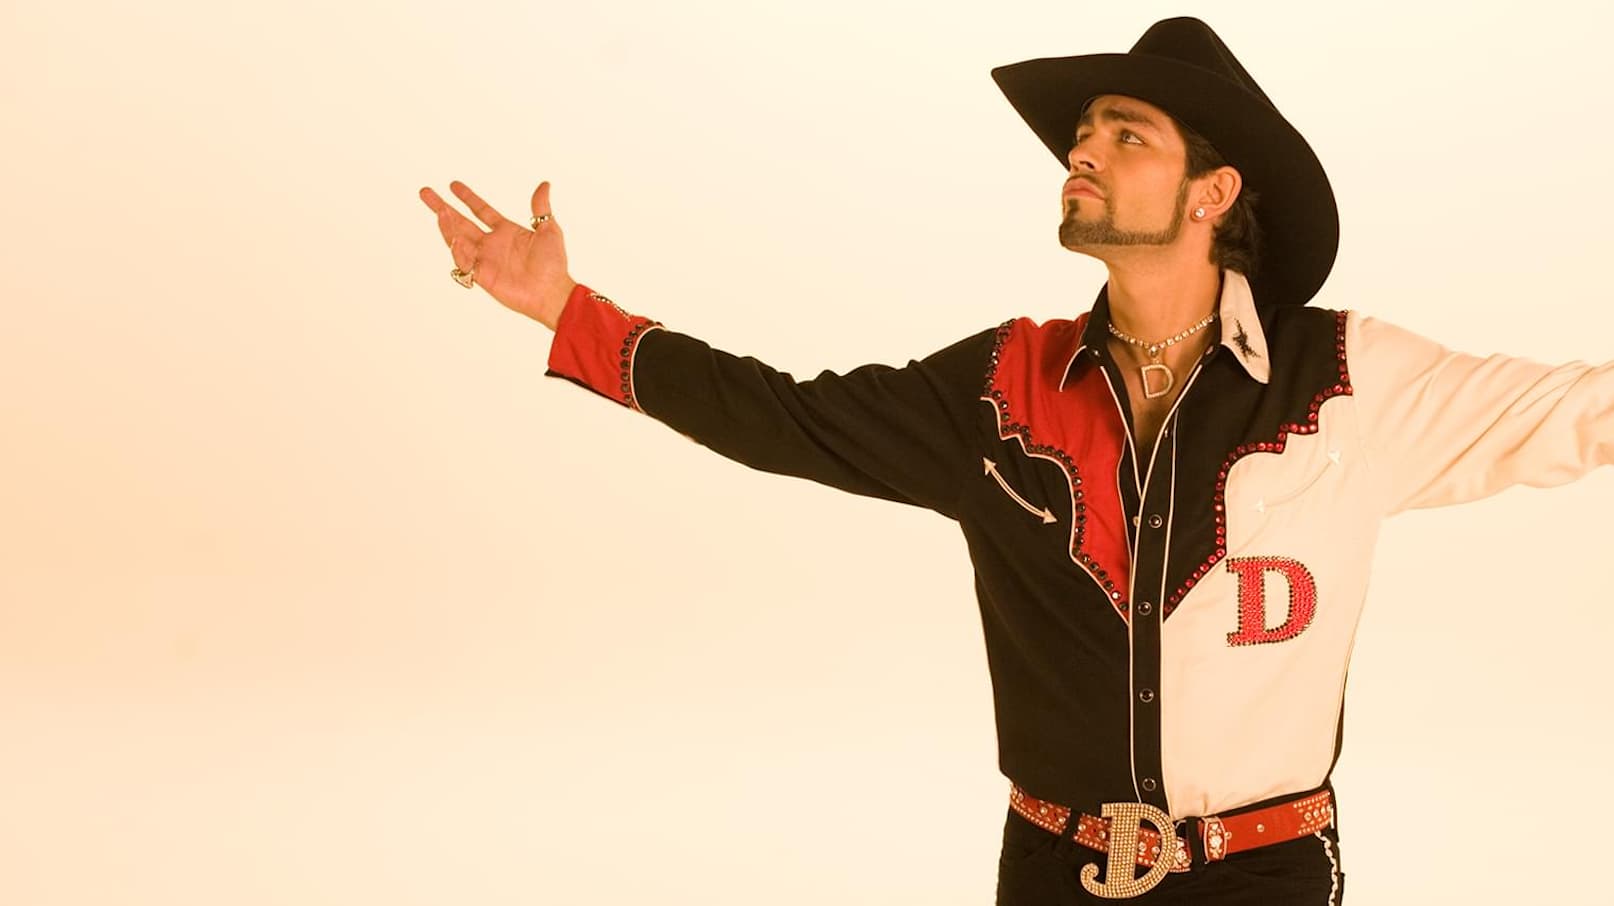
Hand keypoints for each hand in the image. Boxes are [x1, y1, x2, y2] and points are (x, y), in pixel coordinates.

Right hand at [418, 180, 576, 329]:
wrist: (553, 293)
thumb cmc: (554, 265)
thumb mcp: (549, 230)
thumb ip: (541, 208)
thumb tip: (544, 184)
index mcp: (506, 231)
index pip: (481, 211)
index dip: (467, 198)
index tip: (453, 185)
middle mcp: (491, 244)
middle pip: (461, 222)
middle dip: (442, 207)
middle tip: (425, 192)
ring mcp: (485, 260)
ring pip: (458, 240)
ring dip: (447, 226)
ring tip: (439, 212)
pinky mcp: (483, 276)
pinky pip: (464, 263)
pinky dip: (458, 252)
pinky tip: (456, 240)